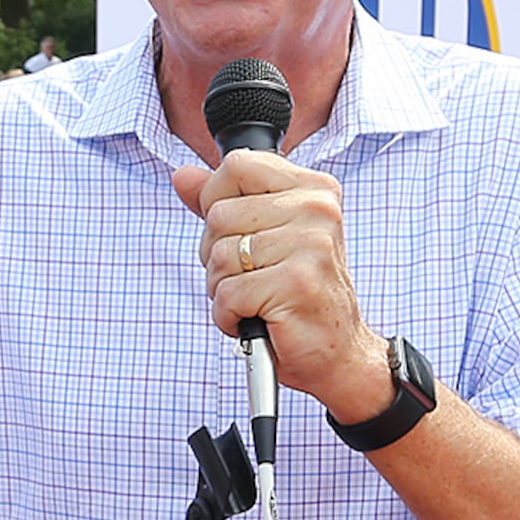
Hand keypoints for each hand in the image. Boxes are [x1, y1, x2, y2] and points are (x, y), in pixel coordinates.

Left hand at [167, 152, 375, 413]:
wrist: (338, 353)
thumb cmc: (298, 294)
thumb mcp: (263, 237)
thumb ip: (223, 202)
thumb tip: (181, 176)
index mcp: (314, 188)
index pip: (236, 166)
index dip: (217, 201)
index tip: (239, 233)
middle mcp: (317, 209)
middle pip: (218, 215)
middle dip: (217, 256)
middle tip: (253, 278)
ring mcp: (311, 245)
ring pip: (219, 256)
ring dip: (223, 289)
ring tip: (257, 300)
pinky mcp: (297, 284)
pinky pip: (227, 294)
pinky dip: (229, 316)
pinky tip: (257, 320)